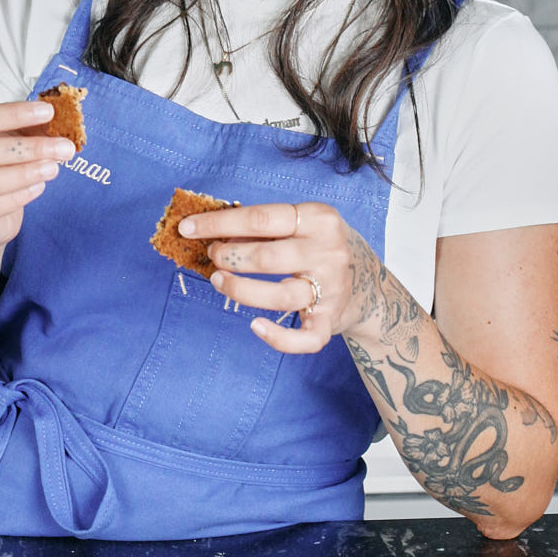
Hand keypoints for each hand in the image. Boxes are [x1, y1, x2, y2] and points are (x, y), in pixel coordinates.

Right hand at [0, 98, 75, 252]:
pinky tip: (39, 186)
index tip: (47, 112)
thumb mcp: (7, 140)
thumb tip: (58, 119)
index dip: (12, 114)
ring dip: (24, 173)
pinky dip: (17, 196)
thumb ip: (26, 128)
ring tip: (53, 168)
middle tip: (64, 147)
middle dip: (28, 148)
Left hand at [178, 200, 370, 355]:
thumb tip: (214, 233)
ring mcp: (332, 288)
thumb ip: (264, 228)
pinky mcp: (331, 321)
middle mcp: (329, 251)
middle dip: (229, 257)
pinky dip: (278, 338)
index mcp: (318, 218)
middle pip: (267, 257)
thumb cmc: (320, 247)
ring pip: (280, 296)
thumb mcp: (301, 224)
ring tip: (219, 282)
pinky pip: (304, 338)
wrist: (370, 284)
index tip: (188, 228)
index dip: (218, 224)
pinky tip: (255, 326)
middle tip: (213, 257)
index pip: (260, 218)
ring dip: (240, 290)